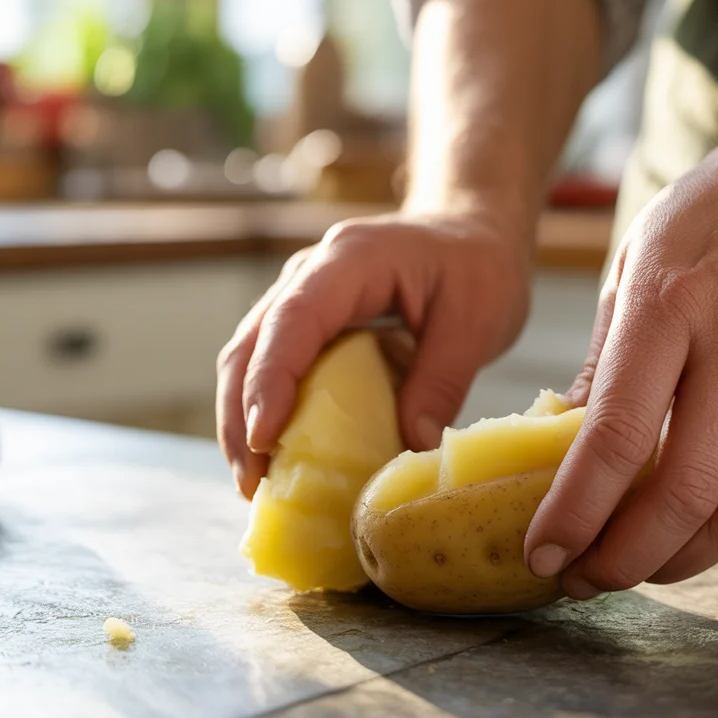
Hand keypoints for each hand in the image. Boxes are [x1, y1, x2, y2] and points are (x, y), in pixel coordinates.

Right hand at [217, 208, 533, 498]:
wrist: (471, 232)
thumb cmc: (477, 266)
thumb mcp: (477, 320)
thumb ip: (443, 380)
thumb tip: (411, 448)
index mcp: (352, 261)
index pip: (295, 319)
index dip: (270, 380)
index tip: (263, 440)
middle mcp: (311, 274)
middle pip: (251, 345)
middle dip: (240, 416)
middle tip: (251, 484)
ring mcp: (301, 298)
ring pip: (248, 359)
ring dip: (243, 422)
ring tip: (255, 485)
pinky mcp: (308, 327)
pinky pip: (272, 369)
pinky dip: (267, 415)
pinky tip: (278, 462)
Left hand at [525, 109, 717, 595]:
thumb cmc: (708, 219)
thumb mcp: (630, 266)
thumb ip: (601, 364)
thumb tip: (560, 447)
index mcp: (671, 308)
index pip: (620, 438)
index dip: (576, 511)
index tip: (542, 554)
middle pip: (683, 496)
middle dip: (623, 559)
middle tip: (580, 581)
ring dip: (675, 563)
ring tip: (627, 570)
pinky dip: (715, 527)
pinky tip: (675, 528)